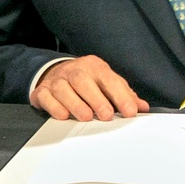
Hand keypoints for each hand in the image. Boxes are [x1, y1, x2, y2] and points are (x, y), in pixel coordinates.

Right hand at [30, 55, 149, 120]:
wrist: (57, 73)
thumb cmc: (88, 81)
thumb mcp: (107, 83)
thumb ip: (124, 95)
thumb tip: (142, 107)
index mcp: (94, 66)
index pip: (109, 79)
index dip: (120, 96)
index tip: (130, 112)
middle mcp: (75, 70)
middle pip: (83, 80)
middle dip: (96, 99)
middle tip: (107, 115)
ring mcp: (57, 79)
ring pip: (63, 88)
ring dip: (75, 103)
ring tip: (86, 117)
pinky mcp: (41, 90)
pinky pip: (46, 97)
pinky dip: (54, 107)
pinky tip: (63, 115)